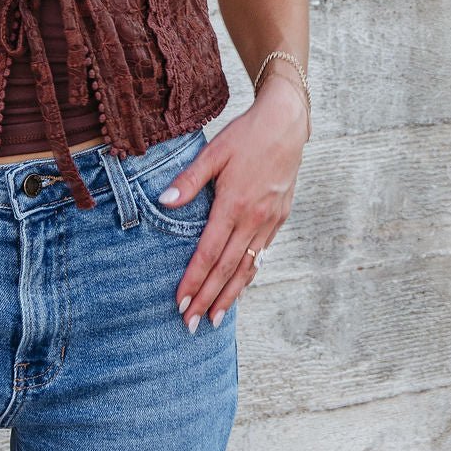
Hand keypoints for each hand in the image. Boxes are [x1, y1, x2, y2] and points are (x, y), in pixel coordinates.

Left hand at [161, 74, 308, 329]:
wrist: (287, 124)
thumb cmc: (246, 135)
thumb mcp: (213, 152)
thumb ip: (189, 180)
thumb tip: (163, 201)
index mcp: (234, 204)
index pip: (208, 253)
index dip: (193, 280)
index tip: (180, 303)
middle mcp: (254, 219)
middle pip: (226, 268)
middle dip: (207, 298)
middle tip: (190, 325)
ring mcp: (269, 222)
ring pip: (247, 267)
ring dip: (229, 295)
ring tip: (214, 318)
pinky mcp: (279, 218)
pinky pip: (260, 255)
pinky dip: (247, 276)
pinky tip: (237, 288)